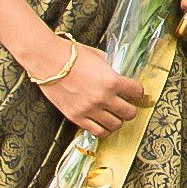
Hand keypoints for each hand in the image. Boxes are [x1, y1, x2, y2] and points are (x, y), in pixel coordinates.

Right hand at [25, 35, 144, 137]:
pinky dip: (103, 129)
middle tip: (127, 105)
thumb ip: (112, 70)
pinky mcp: (76, 117)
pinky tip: (103, 123)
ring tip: (115, 115)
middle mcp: (102, 98)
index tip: (135, 91)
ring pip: (114, 126)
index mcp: (111, 81)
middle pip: (129, 113)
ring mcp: (88, 109)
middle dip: (131, 109)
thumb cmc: (74, 56)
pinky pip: (96, 131)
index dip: (138, 91)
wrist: (48, 61)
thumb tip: (122, 76)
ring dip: (118, 120)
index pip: (137, 92)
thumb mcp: (100, 58)